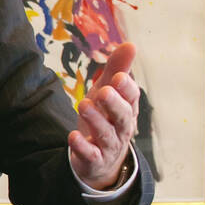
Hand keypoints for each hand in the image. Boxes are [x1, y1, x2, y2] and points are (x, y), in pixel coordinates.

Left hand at [69, 42, 138, 189]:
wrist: (101, 160)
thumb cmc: (105, 119)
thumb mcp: (108, 93)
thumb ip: (117, 70)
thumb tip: (131, 44)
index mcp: (127, 109)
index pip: (132, 98)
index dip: (127, 88)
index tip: (119, 77)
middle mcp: (122, 128)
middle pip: (122, 116)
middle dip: (114, 104)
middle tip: (104, 91)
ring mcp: (109, 146)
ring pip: (106, 134)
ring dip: (96, 120)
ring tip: (83, 105)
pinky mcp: (94, 160)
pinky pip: (90, 154)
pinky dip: (82, 147)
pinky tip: (72, 136)